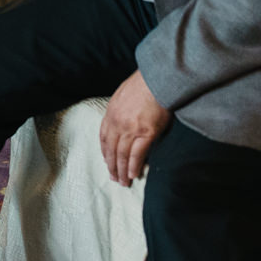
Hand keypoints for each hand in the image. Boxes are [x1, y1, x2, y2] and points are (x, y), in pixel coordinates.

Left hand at [100, 69, 171, 186]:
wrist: (156, 78)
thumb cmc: (143, 84)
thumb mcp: (123, 96)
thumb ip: (120, 111)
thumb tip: (124, 122)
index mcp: (111, 113)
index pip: (104, 138)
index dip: (105, 152)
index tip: (107, 161)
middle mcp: (117, 123)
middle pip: (111, 150)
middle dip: (112, 166)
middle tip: (114, 178)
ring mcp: (131, 129)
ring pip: (122, 155)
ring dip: (122, 170)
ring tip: (123, 182)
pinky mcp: (146, 133)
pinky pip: (137, 154)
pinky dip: (134, 166)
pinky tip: (134, 175)